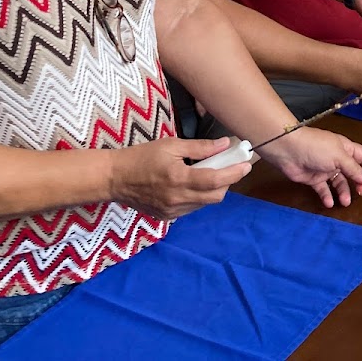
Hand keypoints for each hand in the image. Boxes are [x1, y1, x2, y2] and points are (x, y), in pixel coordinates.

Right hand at [110, 137, 251, 220]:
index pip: (216, 180)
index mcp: (179, 179)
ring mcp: (172, 211)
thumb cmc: (142, 157)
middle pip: (215, 196)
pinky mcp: (167, 217)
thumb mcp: (171, 145)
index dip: (234, 173)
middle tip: (230, 167)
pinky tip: (192, 185)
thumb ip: (200, 147)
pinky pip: (191, 209)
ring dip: (213, 190)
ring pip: (204, 204)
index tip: (246, 164)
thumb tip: (225, 144)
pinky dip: (199, 197)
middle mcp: (177, 199)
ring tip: (210, 174)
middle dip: (228, 182)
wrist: (115, 178)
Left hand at [257, 128, 361, 207]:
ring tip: (345, 201)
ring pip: (339, 183)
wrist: (289, 150)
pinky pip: (324, 189)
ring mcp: (325, 168)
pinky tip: (330, 203)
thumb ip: (354, 169)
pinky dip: (328, 196)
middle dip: (359, 183)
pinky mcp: (313, 178)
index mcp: (346, 148)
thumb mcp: (339, 156)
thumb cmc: (316, 148)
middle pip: (353, 172)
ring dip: (344, 192)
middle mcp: (337, 158)